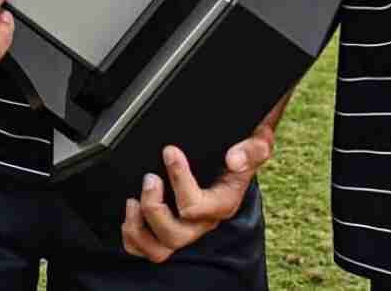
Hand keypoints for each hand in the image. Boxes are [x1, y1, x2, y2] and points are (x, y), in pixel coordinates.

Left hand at [120, 121, 275, 262]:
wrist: (238, 153)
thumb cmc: (245, 146)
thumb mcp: (259, 140)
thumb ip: (253, 148)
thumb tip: (233, 159)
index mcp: (224, 202)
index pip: (196, 206)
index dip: (178, 179)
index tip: (169, 150)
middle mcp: (204, 220)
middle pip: (175, 235)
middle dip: (154, 207)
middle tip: (149, 178)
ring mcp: (186, 226)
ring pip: (159, 249)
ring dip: (139, 228)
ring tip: (134, 199)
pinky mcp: (170, 225)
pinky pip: (147, 247)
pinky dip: (132, 236)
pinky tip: (132, 209)